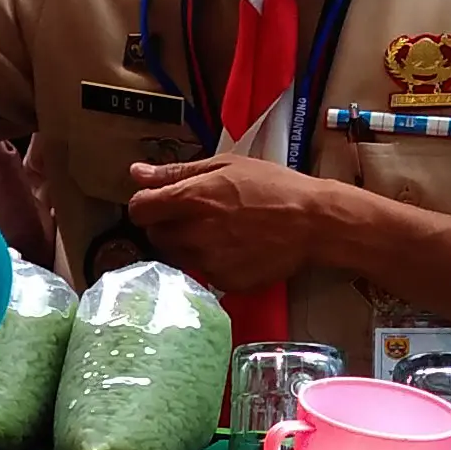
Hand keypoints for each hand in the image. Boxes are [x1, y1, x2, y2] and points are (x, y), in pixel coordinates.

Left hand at [124, 155, 334, 289]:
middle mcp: (194, 234)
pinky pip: (201, 273)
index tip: (160, 202)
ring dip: (186, 245)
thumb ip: (175, 172)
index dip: (147, 204)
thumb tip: (137, 172)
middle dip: (167, 225)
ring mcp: (208, 262)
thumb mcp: (225, 166)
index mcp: (190, 199)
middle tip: (196, 215)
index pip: (139, 209)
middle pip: (155, 235)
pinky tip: (233, 249)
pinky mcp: (224, 283)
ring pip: (176, 256)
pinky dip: (210, 263)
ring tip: (217, 231)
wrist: (313, 223)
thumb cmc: (273, 187)